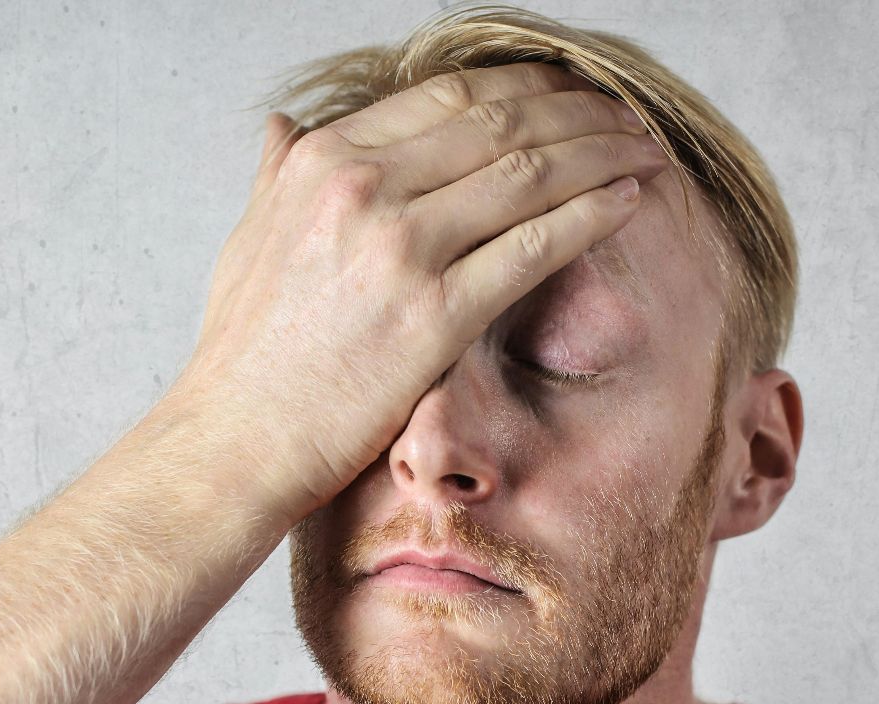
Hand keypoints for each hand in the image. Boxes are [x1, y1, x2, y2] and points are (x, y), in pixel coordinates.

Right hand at [169, 61, 670, 523]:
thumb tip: (285, 126)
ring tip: (643, 152)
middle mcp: (363, 189)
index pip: (449, 95)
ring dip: (602, 153)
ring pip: (531, 173)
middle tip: (625, 116)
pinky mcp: (435, 316)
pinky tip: (628, 203)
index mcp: (324, 161)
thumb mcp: (247, 238)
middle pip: (501, 121)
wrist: (234, 442)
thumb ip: (277, 174)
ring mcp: (401, 250)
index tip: (568, 92)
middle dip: (579, 110)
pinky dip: (592, 215)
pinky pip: (536, 246)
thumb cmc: (243, 352)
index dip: (525, 85)